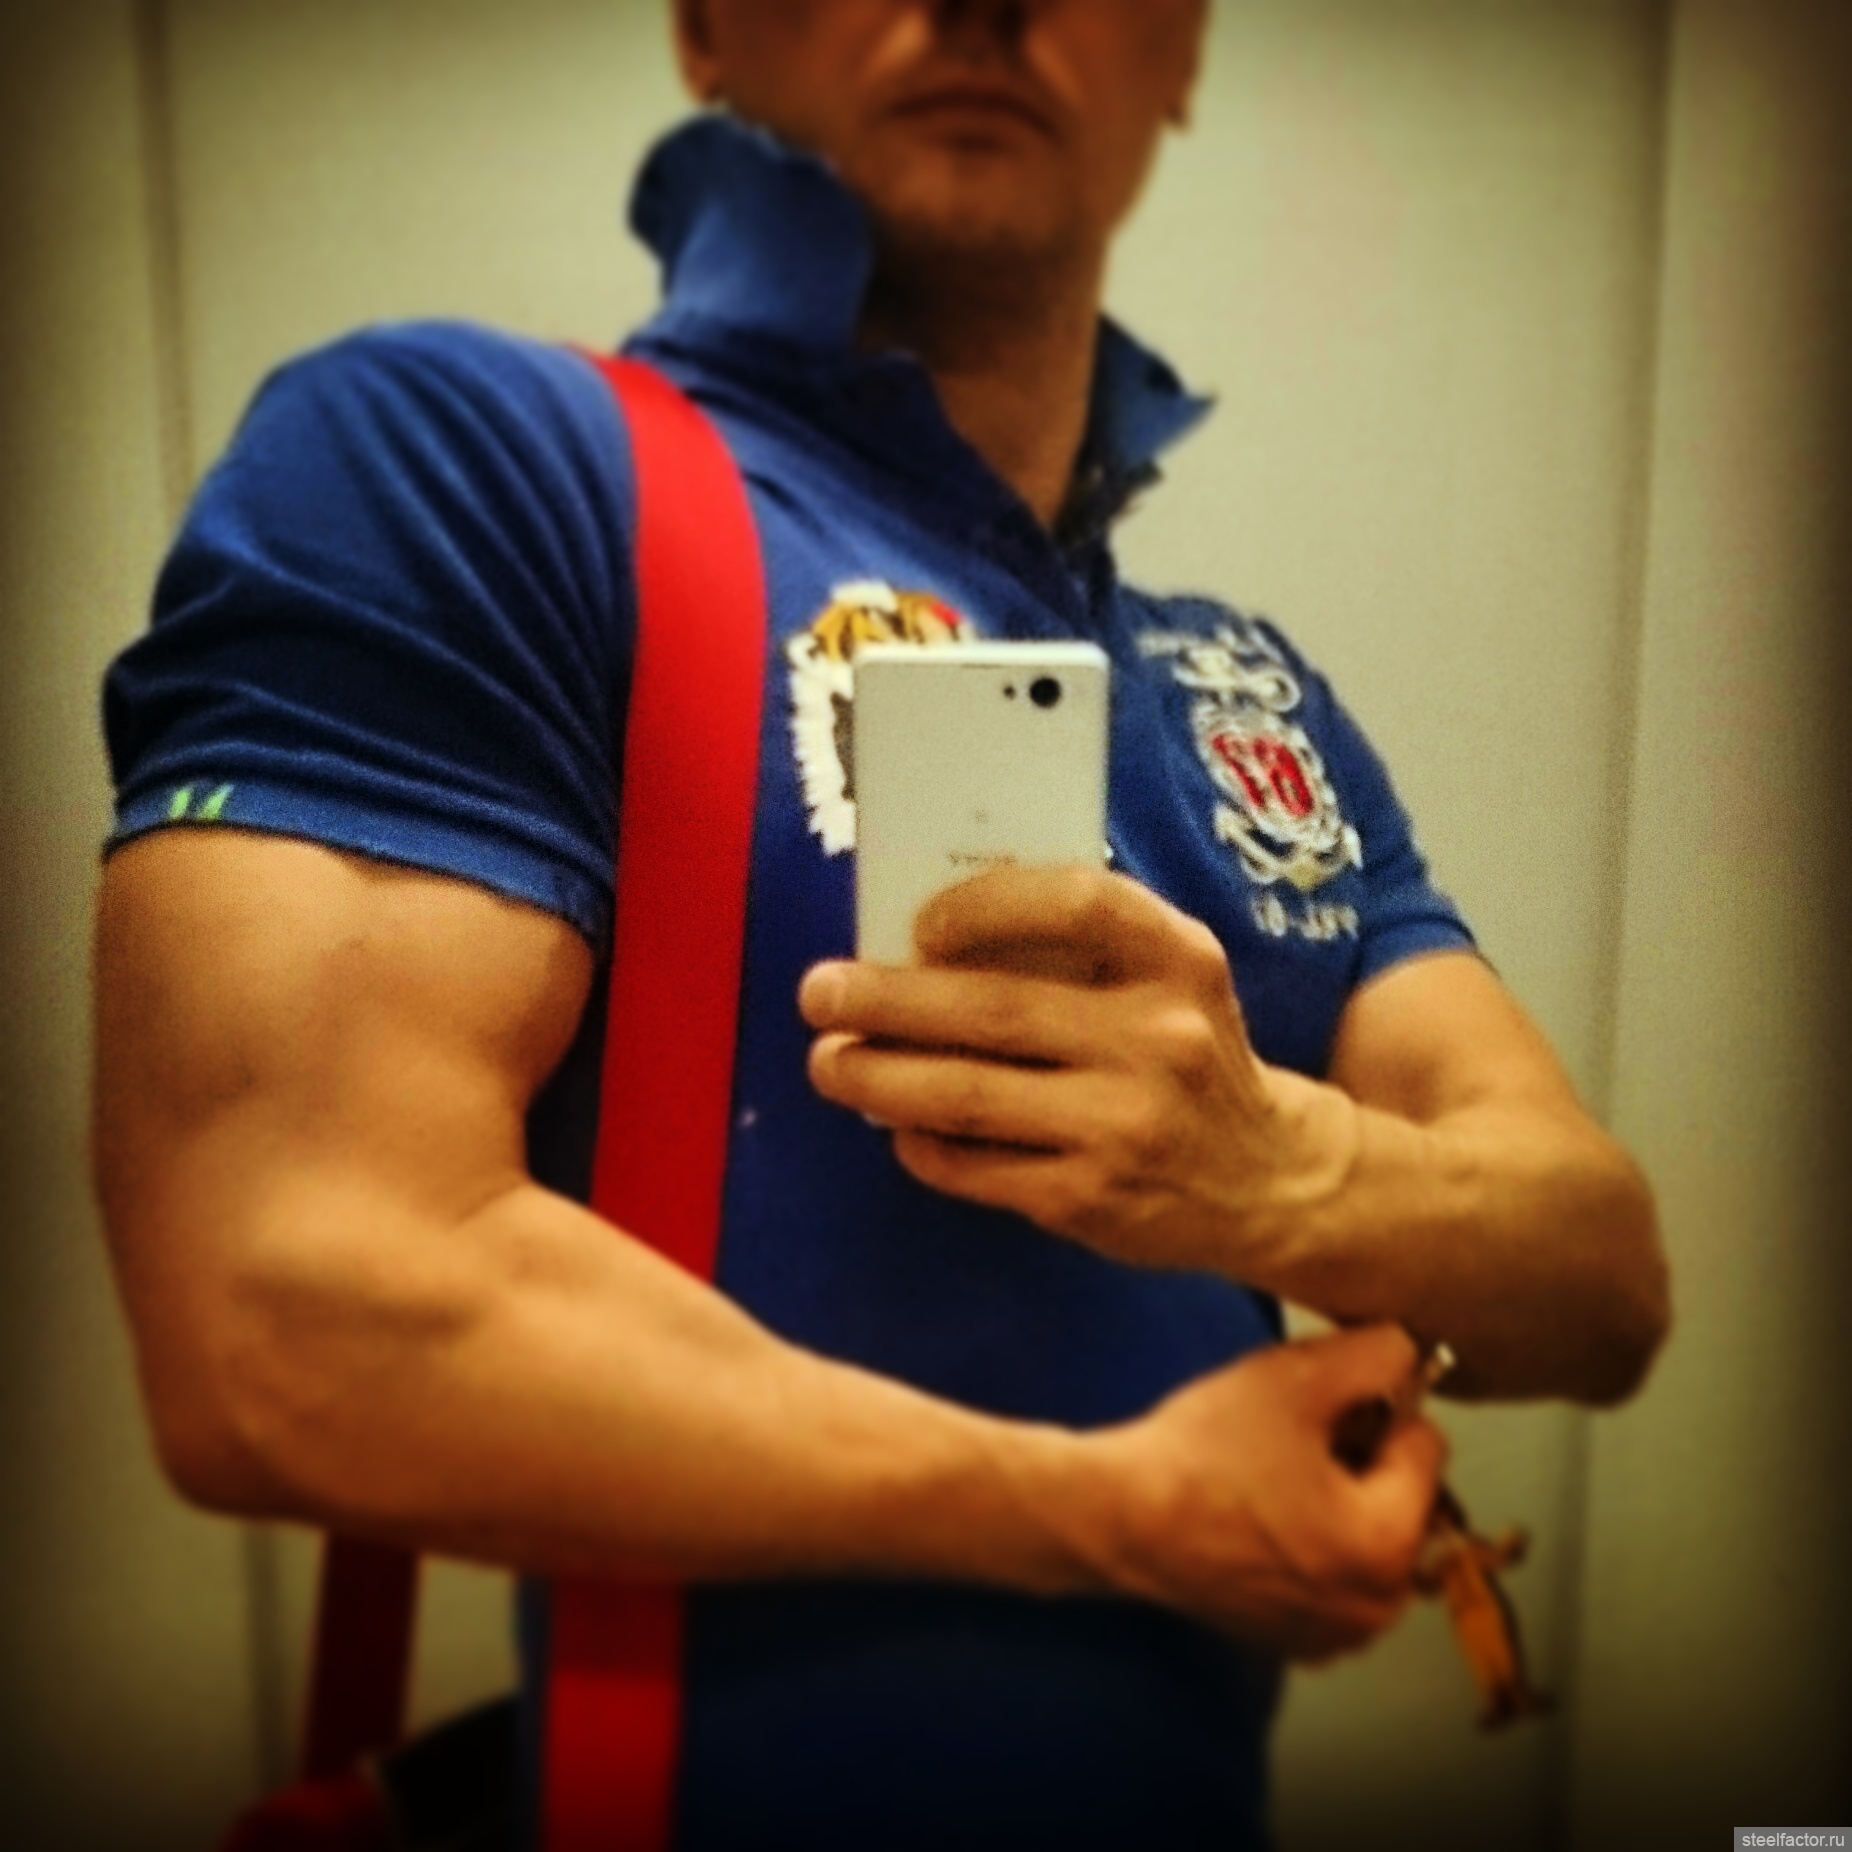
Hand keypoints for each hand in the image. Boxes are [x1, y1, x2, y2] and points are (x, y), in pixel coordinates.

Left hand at [799, 865, 1354, 1278]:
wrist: (1269, 1180)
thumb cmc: (1187, 1057)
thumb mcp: (1168, 984)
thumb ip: (1077, 955)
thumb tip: (924, 940)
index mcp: (1179, 961)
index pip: (1076, 904)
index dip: (984, 906)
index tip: (919, 924)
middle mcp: (1161, 1041)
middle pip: (994, 1009)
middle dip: (886, 1000)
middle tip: (818, 991)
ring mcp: (1124, 1128)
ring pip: (967, 1097)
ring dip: (877, 1077)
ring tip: (828, 1063)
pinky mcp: (1090, 1201)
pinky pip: (975, 1166)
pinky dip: (921, 1143)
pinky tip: (897, 1125)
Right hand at [1085, 1325, 1446, 1658]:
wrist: (1119, 1520)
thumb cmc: (1200, 1456)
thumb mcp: (1294, 1378)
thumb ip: (1373, 1356)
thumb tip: (1407, 1354)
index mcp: (1388, 1546)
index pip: (1426, 1445)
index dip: (1375, 1410)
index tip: (1318, 1407)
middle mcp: (1377, 1607)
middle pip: (1402, 1495)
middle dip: (1361, 1459)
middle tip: (1292, 1438)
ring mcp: (1337, 1634)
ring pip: (1368, 1532)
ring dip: (1338, 1498)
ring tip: (1272, 1475)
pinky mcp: (1299, 1642)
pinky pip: (1335, 1572)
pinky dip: (1312, 1541)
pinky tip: (1259, 1515)